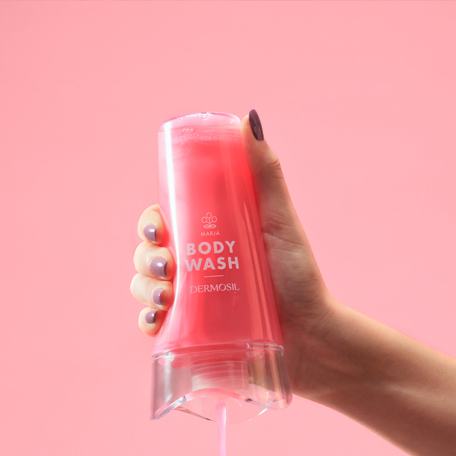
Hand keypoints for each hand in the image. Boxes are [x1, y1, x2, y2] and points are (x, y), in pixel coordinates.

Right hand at [130, 110, 336, 400]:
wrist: (312, 337)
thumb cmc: (300, 278)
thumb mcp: (281, 222)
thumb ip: (266, 174)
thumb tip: (249, 119)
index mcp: (208, 238)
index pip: (163, 223)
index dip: (149, 223)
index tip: (157, 228)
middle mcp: (195, 270)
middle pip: (148, 256)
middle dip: (145, 259)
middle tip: (168, 266)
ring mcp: (191, 304)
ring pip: (146, 289)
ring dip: (144, 289)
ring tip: (166, 296)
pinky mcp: (191, 337)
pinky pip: (155, 327)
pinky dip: (147, 322)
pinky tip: (155, 320)